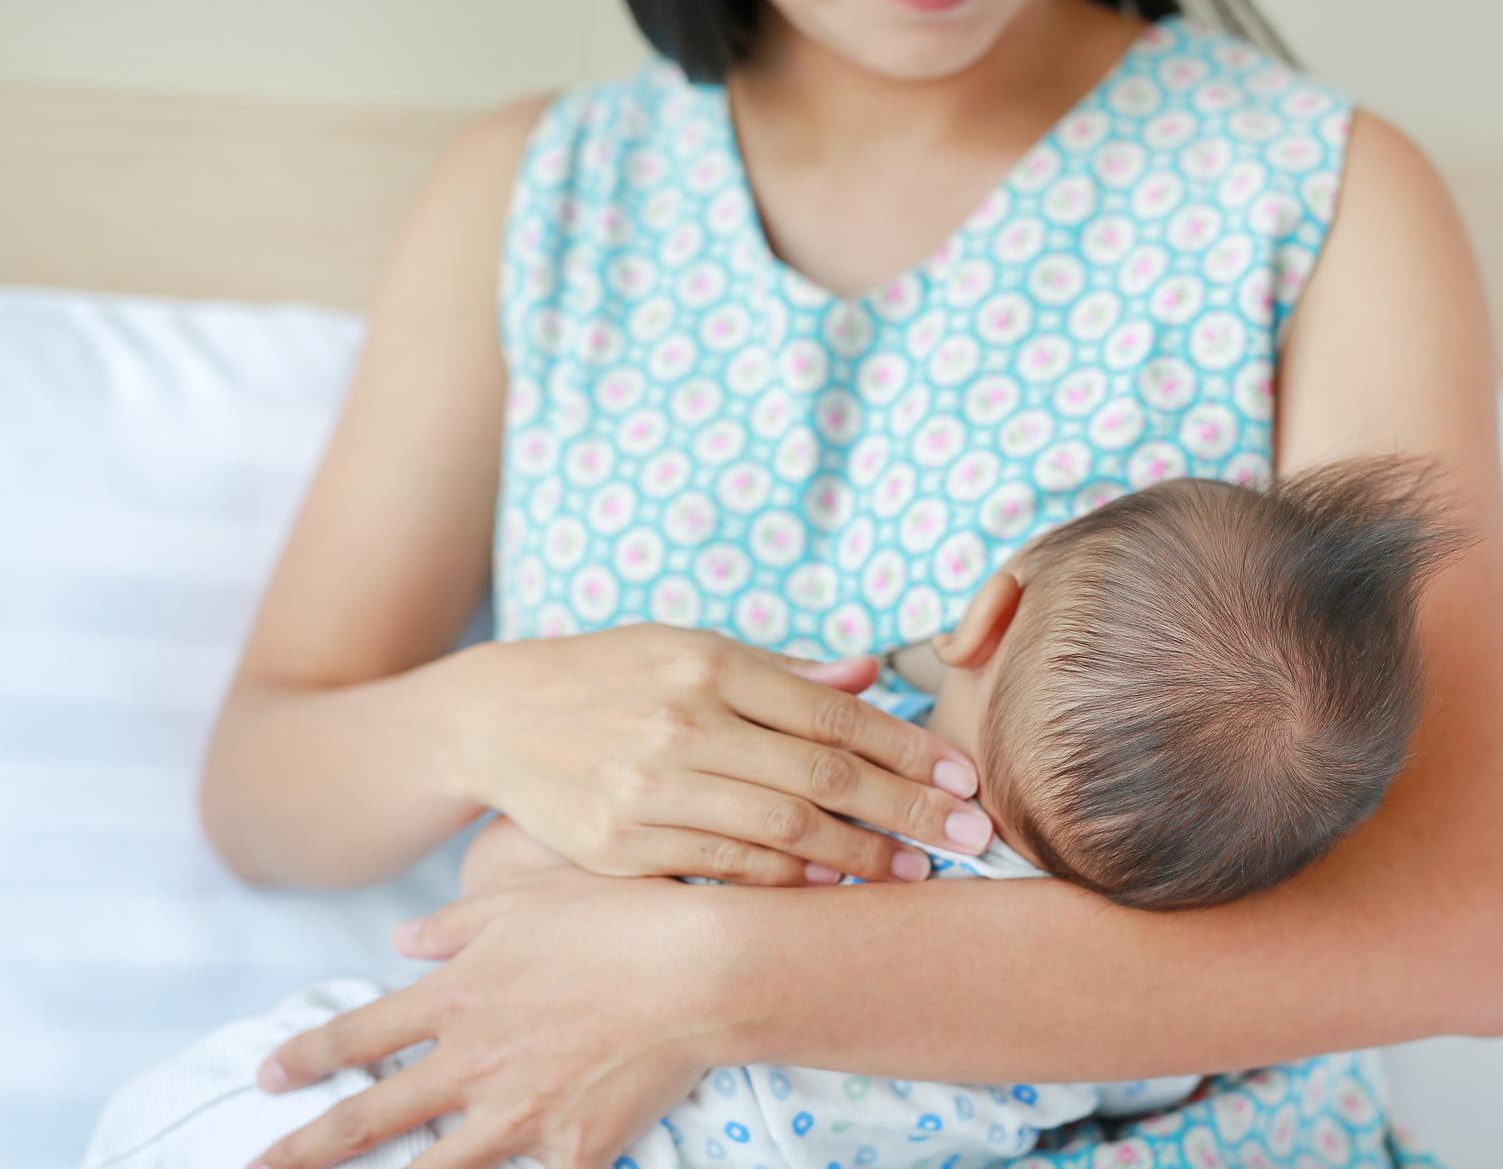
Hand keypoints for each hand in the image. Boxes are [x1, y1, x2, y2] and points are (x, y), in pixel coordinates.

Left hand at [251, 873, 733, 1168]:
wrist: (702, 969)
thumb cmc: (620, 918)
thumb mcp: (528, 895)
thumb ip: (457, 922)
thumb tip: (404, 939)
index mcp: (458, 995)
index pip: (359, 1035)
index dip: (305, 1057)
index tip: (268, 1076)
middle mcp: (473, 1062)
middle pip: (367, 1119)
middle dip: (300, 1151)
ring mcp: (519, 1114)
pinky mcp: (572, 1149)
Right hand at [438, 623, 990, 884]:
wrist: (496, 716)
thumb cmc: (611, 674)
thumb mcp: (688, 648)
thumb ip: (781, 671)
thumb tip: (870, 673)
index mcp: (711, 663)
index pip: (833, 712)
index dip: (908, 749)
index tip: (962, 778)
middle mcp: (684, 721)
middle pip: (822, 775)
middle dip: (909, 811)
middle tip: (970, 837)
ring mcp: (649, 787)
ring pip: (782, 830)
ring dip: (860, 857)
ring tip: (916, 873)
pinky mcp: (620, 845)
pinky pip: (725, 869)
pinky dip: (786, 884)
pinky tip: (833, 889)